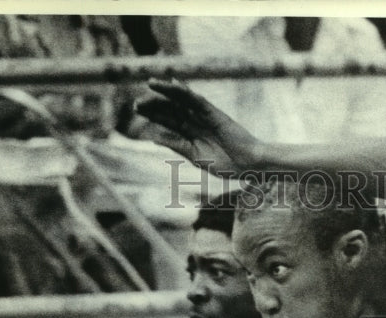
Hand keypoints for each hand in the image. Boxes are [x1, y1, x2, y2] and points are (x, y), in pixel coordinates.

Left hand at [134, 78, 258, 170]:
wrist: (247, 165)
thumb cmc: (226, 165)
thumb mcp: (195, 157)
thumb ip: (177, 145)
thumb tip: (155, 138)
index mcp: (191, 134)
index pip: (168, 120)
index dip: (153, 115)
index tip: (137, 110)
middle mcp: (196, 122)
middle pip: (171, 109)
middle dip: (154, 104)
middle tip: (137, 103)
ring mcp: (204, 116)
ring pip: (182, 101)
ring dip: (166, 92)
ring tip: (150, 83)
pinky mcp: (214, 113)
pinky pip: (198, 100)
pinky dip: (186, 92)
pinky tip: (172, 84)